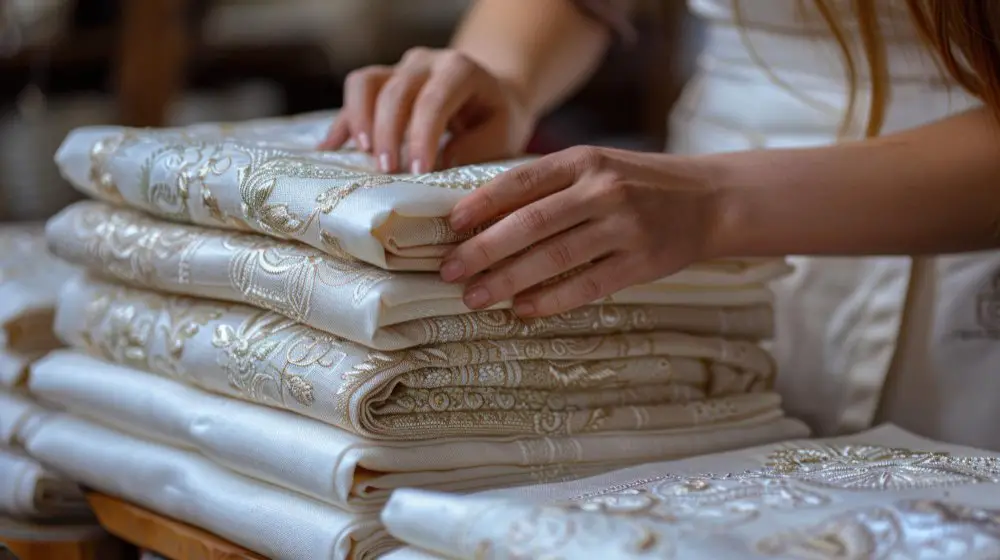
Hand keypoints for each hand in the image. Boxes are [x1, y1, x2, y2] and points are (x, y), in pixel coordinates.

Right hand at [319, 47, 534, 173]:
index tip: (419, 171)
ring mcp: (399, 68)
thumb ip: (476, 149)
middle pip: (396, 91)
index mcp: (460, 70)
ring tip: (363, 155)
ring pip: (366, 83)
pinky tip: (330, 148)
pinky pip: (354, 94)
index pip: (434, 100)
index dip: (423, 136)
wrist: (491, 95)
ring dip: (359, 120)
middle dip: (389, 133)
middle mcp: (425, 62)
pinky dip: (343, 122)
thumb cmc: (496, 119)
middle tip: (388, 171)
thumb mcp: (502, 135)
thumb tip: (440, 164)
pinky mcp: (382, 82)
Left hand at [440, 146, 726, 316]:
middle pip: (530, 224)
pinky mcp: (640, 262)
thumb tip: (482, 217)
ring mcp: (624, 227)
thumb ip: (548, 186)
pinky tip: (522, 310)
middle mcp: (602, 191)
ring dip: (508, 281)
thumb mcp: (595, 168)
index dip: (482, 204)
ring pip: (553, 258)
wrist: (708, 200)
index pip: (521, 181)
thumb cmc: (637, 184)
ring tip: (475, 297)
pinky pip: (586, 286)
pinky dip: (550, 300)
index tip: (451, 225)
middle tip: (449, 270)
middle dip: (483, 250)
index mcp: (584, 161)